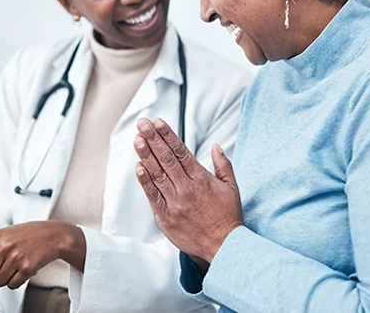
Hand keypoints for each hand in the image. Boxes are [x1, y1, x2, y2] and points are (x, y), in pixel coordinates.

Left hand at [0, 220, 82, 289]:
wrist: (54, 235)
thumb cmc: (25, 236)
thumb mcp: (4, 236)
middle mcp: (2, 246)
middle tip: (2, 264)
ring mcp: (14, 257)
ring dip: (4, 278)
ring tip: (15, 264)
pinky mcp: (26, 268)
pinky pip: (12, 285)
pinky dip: (15, 282)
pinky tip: (23, 270)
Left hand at [132, 117, 242, 266]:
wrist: (224, 246)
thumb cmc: (228, 217)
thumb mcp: (232, 188)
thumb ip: (223, 165)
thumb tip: (216, 146)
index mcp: (202, 180)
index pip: (181, 152)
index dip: (168, 136)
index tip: (157, 123)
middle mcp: (187, 189)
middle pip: (166, 160)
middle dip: (153, 139)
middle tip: (143, 124)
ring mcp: (175, 203)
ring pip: (157, 175)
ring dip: (145, 156)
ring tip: (137, 140)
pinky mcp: (166, 217)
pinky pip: (153, 196)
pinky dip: (145, 181)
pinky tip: (138, 167)